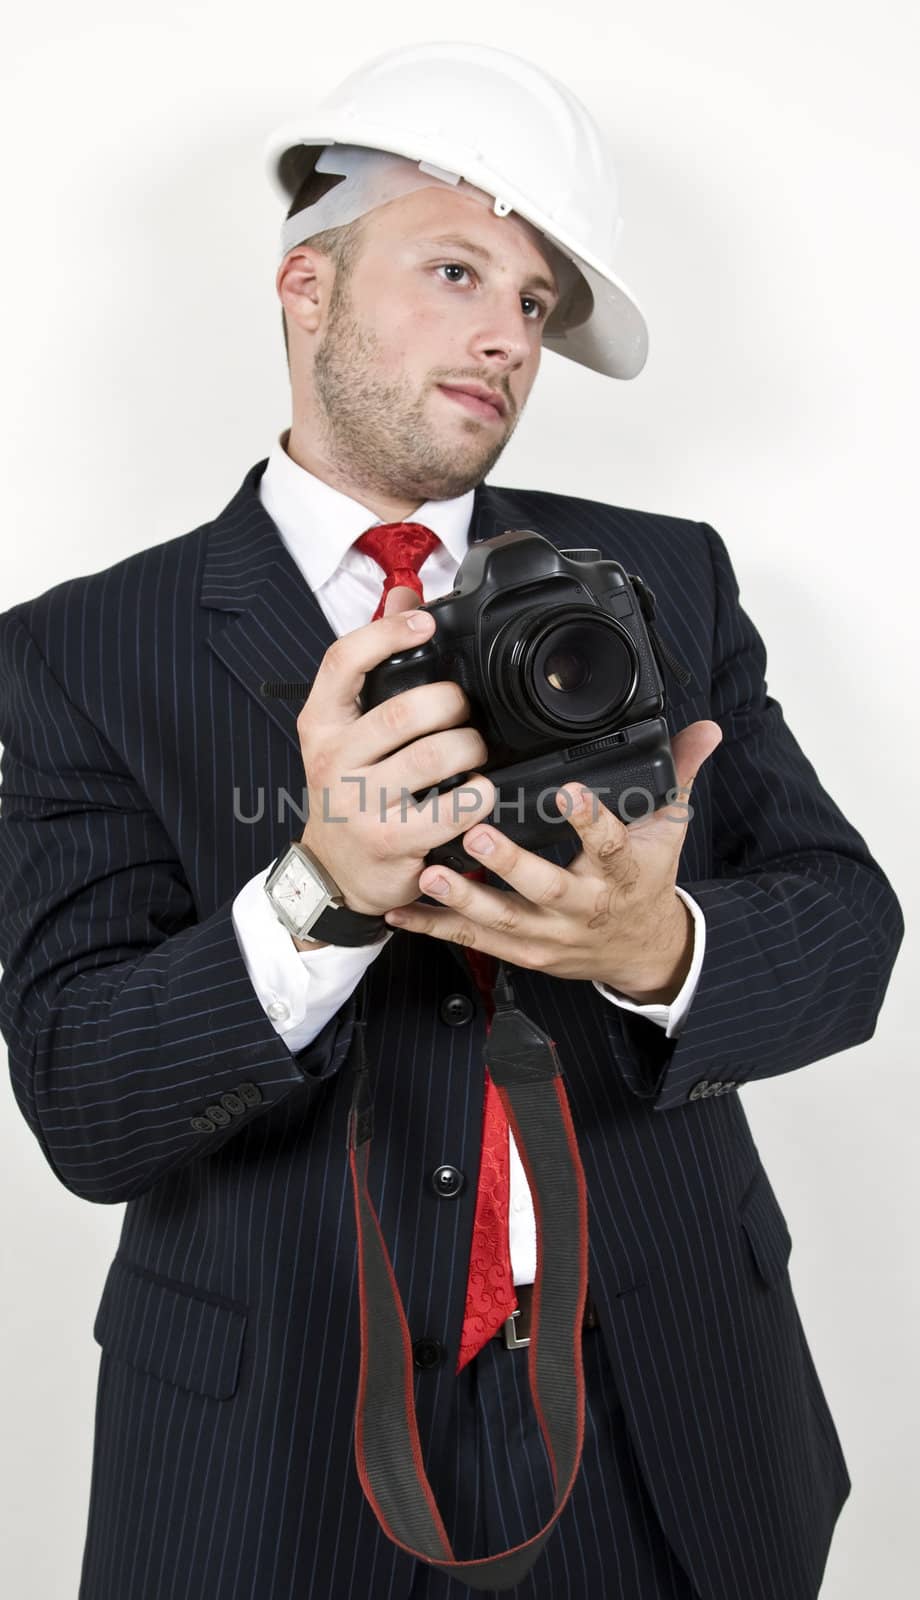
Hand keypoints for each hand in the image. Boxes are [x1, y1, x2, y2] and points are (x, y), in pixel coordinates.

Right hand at [295, 587, 495, 916]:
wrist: (334, 871)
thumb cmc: (349, 788)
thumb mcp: (347, 728)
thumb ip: (376, 661)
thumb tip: (405, 593)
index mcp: (321, 723)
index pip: (343, 661)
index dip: (387, 634)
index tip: (424, 623)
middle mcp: (332, 761)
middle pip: (404, 711)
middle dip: (451, 703)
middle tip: (465, 713)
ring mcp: (359, 805)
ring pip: (434, 758)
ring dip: (470, 748)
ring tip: (475, 751)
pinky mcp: (391, 843)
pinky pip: (454, 808)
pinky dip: (478, 795)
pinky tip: (478, 792)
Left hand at [381, 721, 722, 1000]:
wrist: (642, 953)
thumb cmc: (646, 883)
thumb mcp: (670, 831)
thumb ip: (679, 774)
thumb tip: (705, 728)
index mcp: (622, 874)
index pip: (612, 844)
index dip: (591, 820)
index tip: (568, 791)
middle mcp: (585, 907)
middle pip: (547, 887)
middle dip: (510, 864)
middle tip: (475, 834)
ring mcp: (551, 935)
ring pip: (504, 919)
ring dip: (463, 898)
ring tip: (429, 872)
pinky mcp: (522, 954)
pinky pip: (474, 942)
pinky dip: (436, 927)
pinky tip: (402, 910)